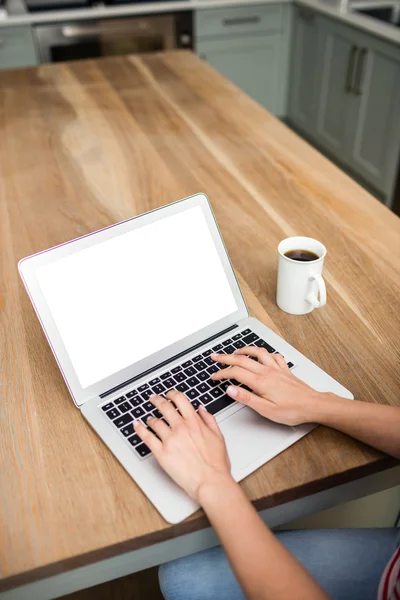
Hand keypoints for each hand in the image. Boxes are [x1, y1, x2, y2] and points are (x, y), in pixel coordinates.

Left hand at [134, 390, 231, 501]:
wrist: (210, 481)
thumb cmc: (216, 464)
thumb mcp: (218, 436)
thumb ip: (209, 419)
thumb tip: (202, 409)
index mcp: (195, 422)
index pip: (180, 400)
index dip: (172, 394)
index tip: (169, 394)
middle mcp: (181, 428)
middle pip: (164, 407)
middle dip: (157, 400)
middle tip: (153, 398)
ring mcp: (170, 440)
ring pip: (155, 421)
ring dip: (150, 417)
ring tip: (149, 418)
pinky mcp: (161, 453)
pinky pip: (146, 437)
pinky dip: (140, 429)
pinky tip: (137, 425)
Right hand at [210, 347, 327, 425]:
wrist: (313, 405)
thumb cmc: (292, 410)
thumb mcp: (265, 410)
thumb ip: (246, 398)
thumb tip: (230, 390)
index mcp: (260, 382)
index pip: (235, 373)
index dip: (222, 373)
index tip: (214, 376)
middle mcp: (267, 371)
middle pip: (242, 359)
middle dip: (226, 357)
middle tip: (215, 356)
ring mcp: (276, 369)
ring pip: (257, 352)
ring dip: (244, 350)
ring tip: (235, 351)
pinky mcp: (285, 370)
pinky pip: (273, 355)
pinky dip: (265, 353)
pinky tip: (263, 354)